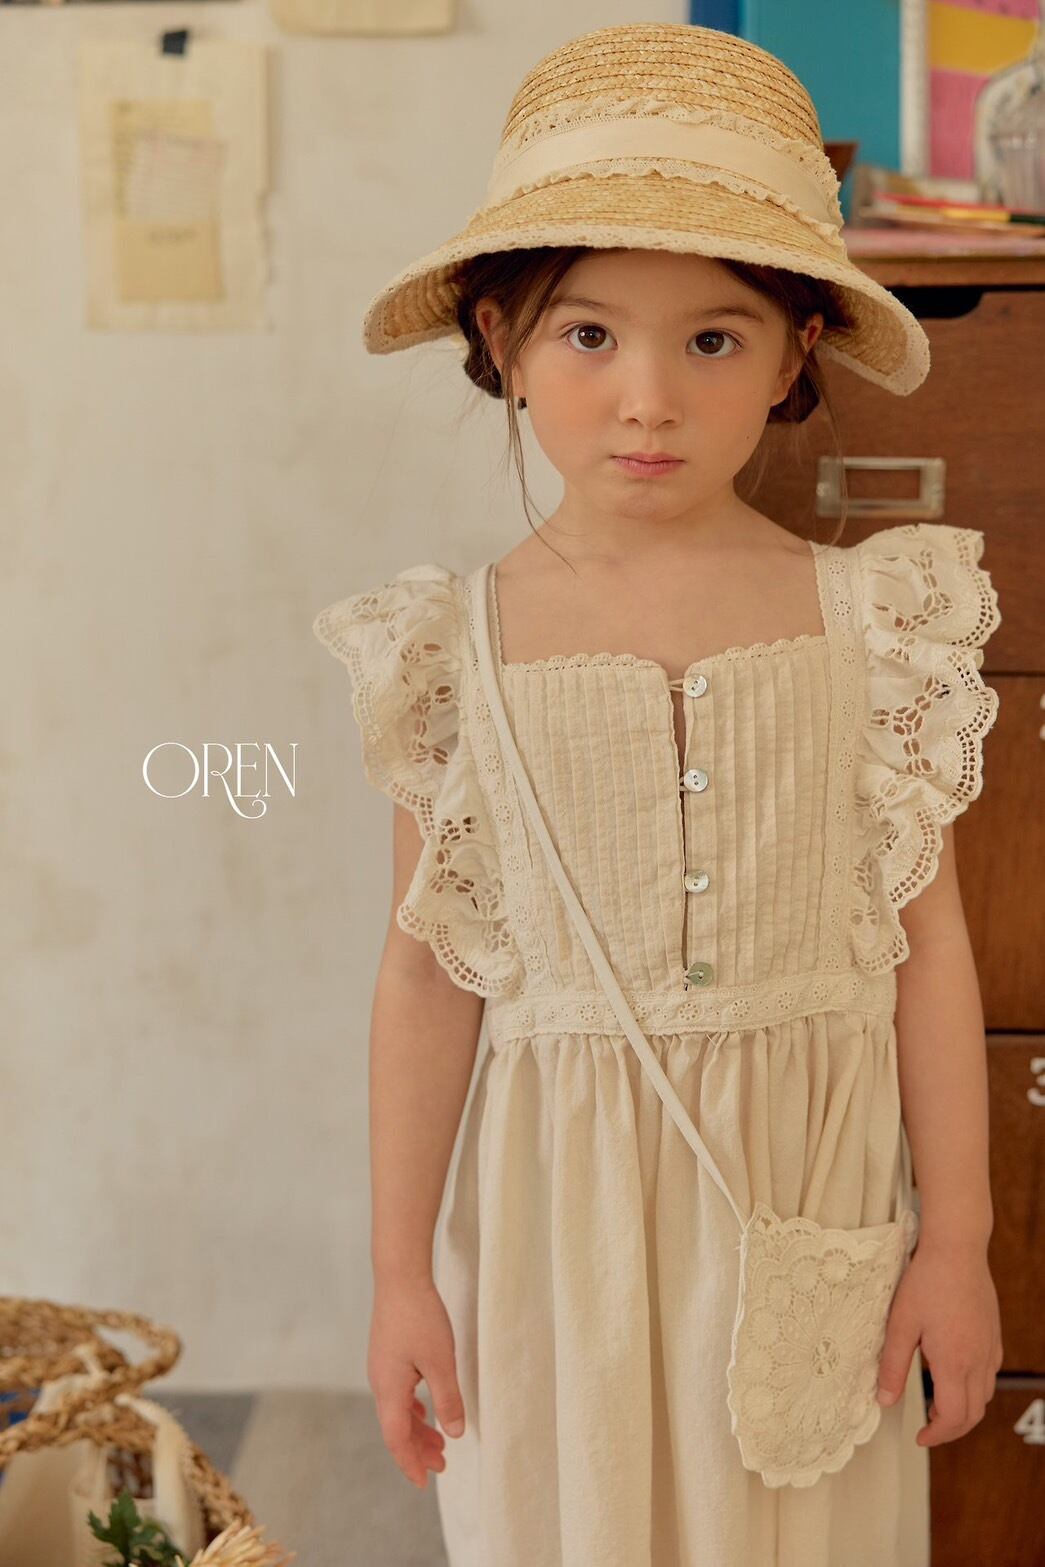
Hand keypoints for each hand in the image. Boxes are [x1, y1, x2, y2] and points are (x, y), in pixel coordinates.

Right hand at [368, 1274, 467, 1487]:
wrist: (399, 1276)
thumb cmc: (419, 1316)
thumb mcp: (441, 1360)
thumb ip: (448, 1399)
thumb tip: (454, 1433)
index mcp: (389, 1389)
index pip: (396, 1438)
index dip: (411, 1463)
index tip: (426, 1482)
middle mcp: (380, 1382)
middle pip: (396, 1427)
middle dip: (418, 1449)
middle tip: (443, 1465)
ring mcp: (382, 1367)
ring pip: (397, 1410)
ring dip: (417, 1429)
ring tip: (440, 1442)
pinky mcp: (388, 1354)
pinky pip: (398, 1393)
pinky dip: (413, 1409)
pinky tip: (425, 1409)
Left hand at [876, 1239, 1003, 1447]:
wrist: (957, 1248)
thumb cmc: (926, 1281)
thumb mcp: (900, 1323)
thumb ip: (892, 1365)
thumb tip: (884, 1401)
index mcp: (954, 1362)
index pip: (952, 1417)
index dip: (936, 1434)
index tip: (920, 1436)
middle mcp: (979, 1360)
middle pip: (973, 1414)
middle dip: (950, 1429)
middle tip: (928, 1429)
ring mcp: (990, 1348)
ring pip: (984, 1396)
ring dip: (963, 1410)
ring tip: (936, 1404)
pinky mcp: (993, 1335)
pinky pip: (989, 1375)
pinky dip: (973, 1389)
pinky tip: (953, 1375)